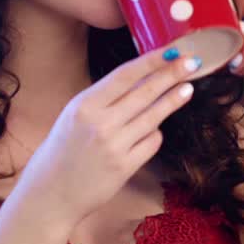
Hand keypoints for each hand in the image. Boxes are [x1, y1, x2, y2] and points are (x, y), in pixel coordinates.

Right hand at [11, 45, 204, 229]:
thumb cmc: (62, 150)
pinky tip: (155, 129)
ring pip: (154, 117)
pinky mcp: (125, 167)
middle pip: (146, 93)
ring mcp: (115, 146)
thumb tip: (143, 79)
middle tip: (192, 62)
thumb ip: (105, 99)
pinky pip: (152, 143)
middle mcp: (100, 123)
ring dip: (173, 100)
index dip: (152, 61)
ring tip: (187, 88)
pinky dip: (155, 134)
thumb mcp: (75, 115)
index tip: (172, 50)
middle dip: (172, 75)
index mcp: (84, 105)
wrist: (50, 193)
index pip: (125, 75)